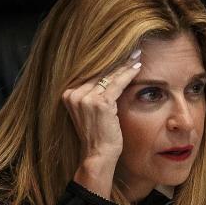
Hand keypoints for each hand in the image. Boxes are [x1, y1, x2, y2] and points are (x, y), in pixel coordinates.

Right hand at [62, 49, 141, 197]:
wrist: (98, 154)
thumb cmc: (98, 135)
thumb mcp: (91, 112)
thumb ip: (93, 96)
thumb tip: (109, 78)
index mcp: (68, 94)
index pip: (91, 73)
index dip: (108, 64)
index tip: (121, 54)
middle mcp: (73, 94)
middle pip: (99, 71)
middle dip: (117, 61)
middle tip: (132, 50)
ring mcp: (84, 98)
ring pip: (109, 76)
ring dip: (125, 65)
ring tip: (137, 55)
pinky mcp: (99, 104)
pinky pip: (117, 84)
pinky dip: (128, 75)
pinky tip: (138, 68)